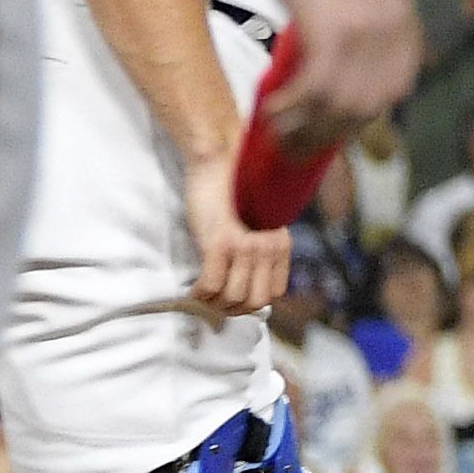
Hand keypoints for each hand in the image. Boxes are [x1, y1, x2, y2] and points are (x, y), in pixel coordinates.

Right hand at [177, 149, 289, 320]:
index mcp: (280, 245)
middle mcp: (267, 248)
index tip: (233, 300)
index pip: (274, 293)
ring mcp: (244, 246)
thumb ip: (259, 250)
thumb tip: (247, 281)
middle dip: (232, 309)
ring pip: (233, 297)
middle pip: (255, 302)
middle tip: (214, 303)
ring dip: (214, 304)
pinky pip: (211, 284)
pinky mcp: (219, 242)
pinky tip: (193, 291)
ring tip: (202, 297)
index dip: (252, 304)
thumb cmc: (233, 193)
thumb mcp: (257, 224)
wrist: (219, 163)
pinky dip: (199, 294)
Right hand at [245, 0, 420, 154]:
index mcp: (405, 21)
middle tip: (295, 148)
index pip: (393, 90)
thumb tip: (341, 64)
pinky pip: (316, 91)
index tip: (330, 131)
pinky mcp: (334, 32)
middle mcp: (395, 32)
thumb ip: (360, 25)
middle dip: (330, 134)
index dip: (359, 117)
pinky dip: (292, 109)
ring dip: (306, 129)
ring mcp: (368, 34)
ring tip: (277, 136)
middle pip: (368, 106)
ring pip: (341, 106)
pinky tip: (270, 113)